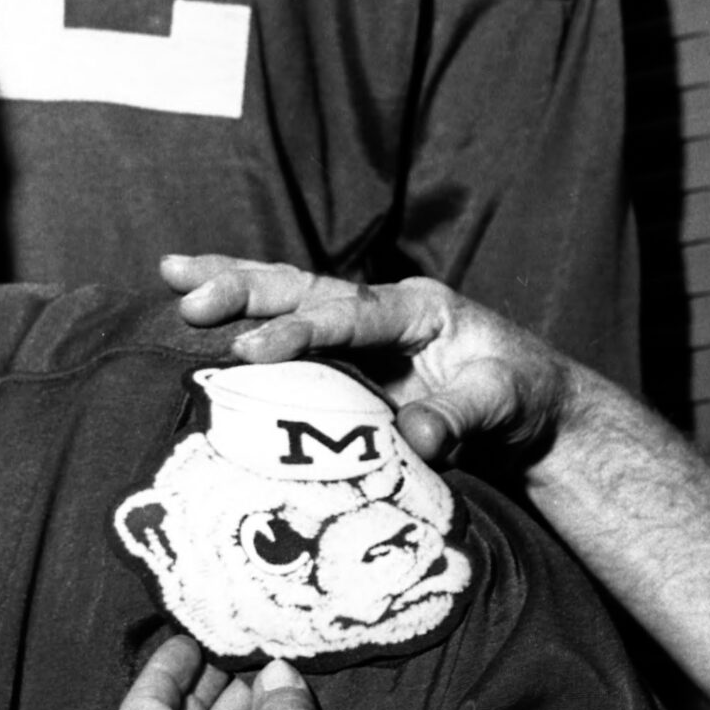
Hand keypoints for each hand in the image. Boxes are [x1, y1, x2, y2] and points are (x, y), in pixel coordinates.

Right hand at [160, 255, 573, 465]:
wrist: (539, 411)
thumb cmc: (526, 400)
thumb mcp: (506, 406)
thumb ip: (462, 416)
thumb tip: (417, 436)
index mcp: (419, 309)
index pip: (347, 315)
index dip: (297, 331)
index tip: (247, 350)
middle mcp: (384, 307)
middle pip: (305, 287)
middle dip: (246, 289)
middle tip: (187, 297)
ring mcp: (364, 329)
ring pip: (289, 293)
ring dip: (233, 283)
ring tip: (170, 273)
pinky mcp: (351, 355)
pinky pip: (292, 326)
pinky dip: (248, 315)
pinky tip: (199, 307)